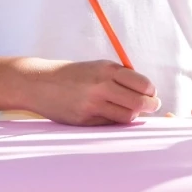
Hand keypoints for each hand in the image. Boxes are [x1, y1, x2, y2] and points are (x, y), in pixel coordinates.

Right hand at [23, 59, 159, 125]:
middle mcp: (100, 86)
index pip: (142, 84)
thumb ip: (121, 77)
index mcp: (107, 69)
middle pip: (138, 103)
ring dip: (133, 115)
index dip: (151, 91)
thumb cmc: (74, 75)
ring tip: (131, 110)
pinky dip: (115, 121)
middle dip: (150, 106)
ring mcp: (91, 105)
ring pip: (126, 117)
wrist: (40, 83)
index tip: (151, 93)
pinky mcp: (83, 120)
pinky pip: (109, 124)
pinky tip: (112, 114)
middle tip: (152, 106)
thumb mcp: (98, 67)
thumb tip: (148, 92)